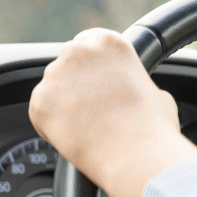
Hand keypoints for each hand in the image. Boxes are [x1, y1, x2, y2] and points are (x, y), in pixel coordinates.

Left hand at [30, 29, 196, 196]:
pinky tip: (77, 136)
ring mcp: (55, 76)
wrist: (136, 155)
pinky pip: (41, 112)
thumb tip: (133, 92)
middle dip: (77, 84)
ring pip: (53, 89)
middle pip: (68, 64)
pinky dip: (53, 126)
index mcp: (109, 43)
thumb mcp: (157, 93)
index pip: (88, 42)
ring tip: (89, 127)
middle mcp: (78, 52)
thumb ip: (135, 84)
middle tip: (95, 109)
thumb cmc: (152, 127)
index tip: (97, 80)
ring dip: (65, 105)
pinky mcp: (39, 102)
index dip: (93, 66)